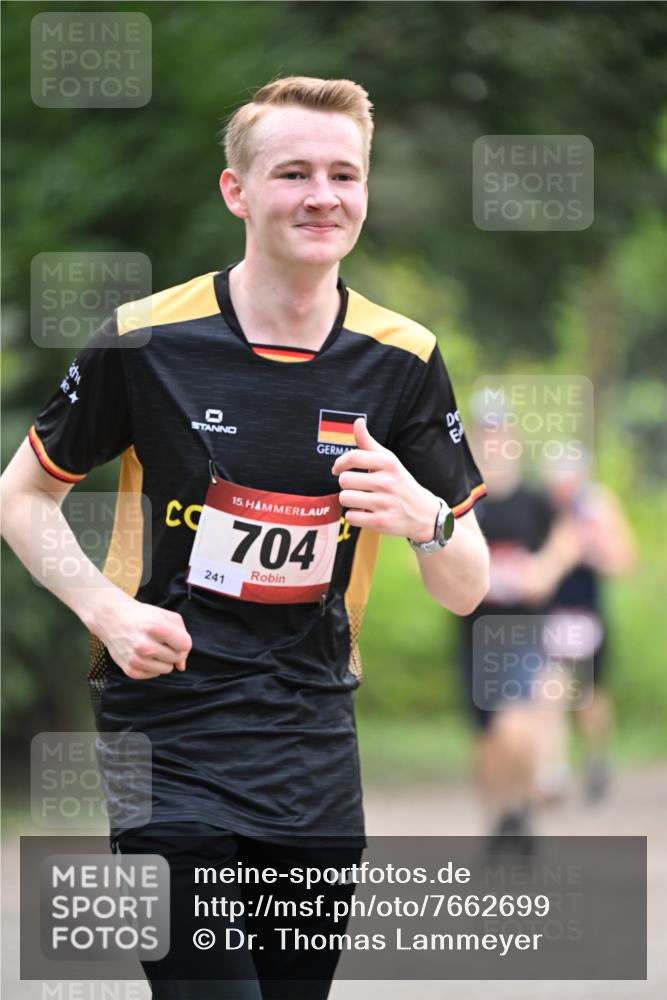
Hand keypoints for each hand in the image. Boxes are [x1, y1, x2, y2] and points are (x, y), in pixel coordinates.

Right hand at [92, 592, 192, 679]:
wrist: (113, 619)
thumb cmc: (143, 616)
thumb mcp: (166, 616)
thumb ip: (182, 636)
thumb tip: (181, 666)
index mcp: (156, 628)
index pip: (185, 645)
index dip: (183, 641)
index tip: (174, 636)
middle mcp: (145, 646)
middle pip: (177, 658)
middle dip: (173, 650)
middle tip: (161, 640)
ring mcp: (137, 660)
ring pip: (167, 669)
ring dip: (163, 659)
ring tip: (152, 647)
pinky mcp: (130, 670)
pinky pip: (154, 674)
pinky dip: (152, 666)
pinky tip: (144, 654)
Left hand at [331, 418, 439, 540]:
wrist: (423, 513)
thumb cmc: (400, 484)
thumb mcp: (389, 461)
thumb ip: (369, 443)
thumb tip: (357, 422)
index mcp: (388, 463)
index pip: (353, 457)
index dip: (340, 464)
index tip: (338, 469)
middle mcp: (387, 482)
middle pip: (345, 480)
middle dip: (348, 485)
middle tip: (359, 488)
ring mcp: (384, 503)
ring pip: (345, 499)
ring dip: (350, 501)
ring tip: (362, 501)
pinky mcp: (381, 522)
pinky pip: (350, 516)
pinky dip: (355, 516)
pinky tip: (366, 513)